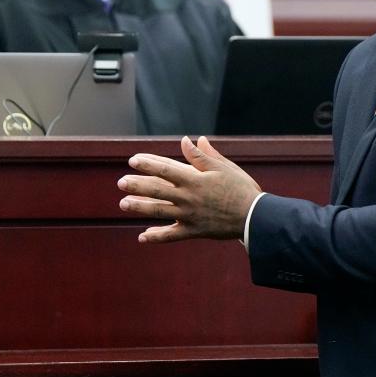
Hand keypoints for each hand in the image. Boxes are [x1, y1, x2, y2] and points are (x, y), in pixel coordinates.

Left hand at [118, 136, 261, 242]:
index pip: (166, 169)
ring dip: (140, 208)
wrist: (254, 217)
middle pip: (157, 190)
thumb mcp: (223, 167)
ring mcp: (189, 216)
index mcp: (195, 179)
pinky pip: (172, 235)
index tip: (133, 160)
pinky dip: (157, 236)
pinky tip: (142, 236)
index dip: (148, 164)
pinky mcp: (194, 231)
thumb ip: (202, 155)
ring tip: (123, 204)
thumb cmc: (241, 188)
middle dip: (137, 185)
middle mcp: (188, 197)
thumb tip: (187, 140)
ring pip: (159, 211)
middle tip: (120, 182)